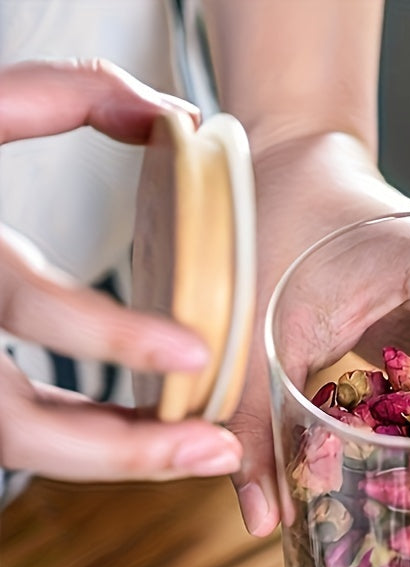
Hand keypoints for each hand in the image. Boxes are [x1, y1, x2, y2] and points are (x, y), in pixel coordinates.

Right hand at [0, 59, 241, 481]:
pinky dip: (83, 437)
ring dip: (114, 457)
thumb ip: (66, 94)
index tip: (196, 353)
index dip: (112, 336)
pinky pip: (17, 428)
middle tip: (218, 452)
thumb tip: (173, 115)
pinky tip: (144, 431)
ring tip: (199, 452)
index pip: (28, 305)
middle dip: (125, 452)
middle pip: (17, 426)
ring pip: (18, 445)